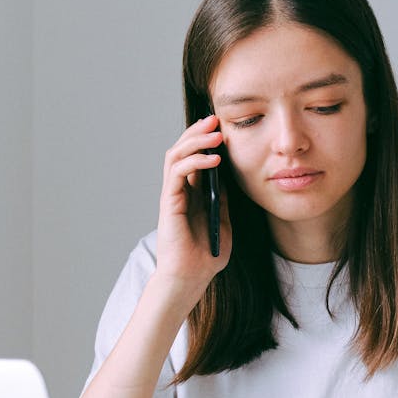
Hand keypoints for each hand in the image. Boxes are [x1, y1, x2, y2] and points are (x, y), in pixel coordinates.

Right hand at [156, 114, 230, 296]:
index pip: (194, 158)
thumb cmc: (206, 255)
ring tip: (215, 133)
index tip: (223, 127)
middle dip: (198, 132)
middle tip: (215, 119)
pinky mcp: (169, 203)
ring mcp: (172, 195)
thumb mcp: (223, 221)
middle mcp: (179, 191)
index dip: (206, 140)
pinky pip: (177, 173)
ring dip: (195, 141)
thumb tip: (228, 175)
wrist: (192, 278)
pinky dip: (194, 161)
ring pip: (176, 155)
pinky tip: (214, 159)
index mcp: (191, 194)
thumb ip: (222, 199)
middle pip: (182, 150)